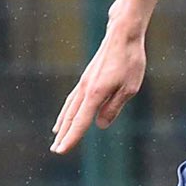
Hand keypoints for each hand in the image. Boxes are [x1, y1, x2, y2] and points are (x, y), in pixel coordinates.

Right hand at [50, 30, 146, 153]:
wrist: (122, 34)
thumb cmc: (130, 60)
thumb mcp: (129, 88)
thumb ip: (114, 107)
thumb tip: (100, 124)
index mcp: (95, 94)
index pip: (81, 122)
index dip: (71, 138)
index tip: (61, 151)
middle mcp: (85, 89)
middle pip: (72, 116)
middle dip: (64, 134)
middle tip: (56, 150)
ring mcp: (84, 82)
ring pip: (70, 107)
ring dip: (63, 122)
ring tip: (56, 134)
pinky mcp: (87, 77)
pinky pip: (74, 97)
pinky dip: (68, 109)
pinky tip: (68, 112)